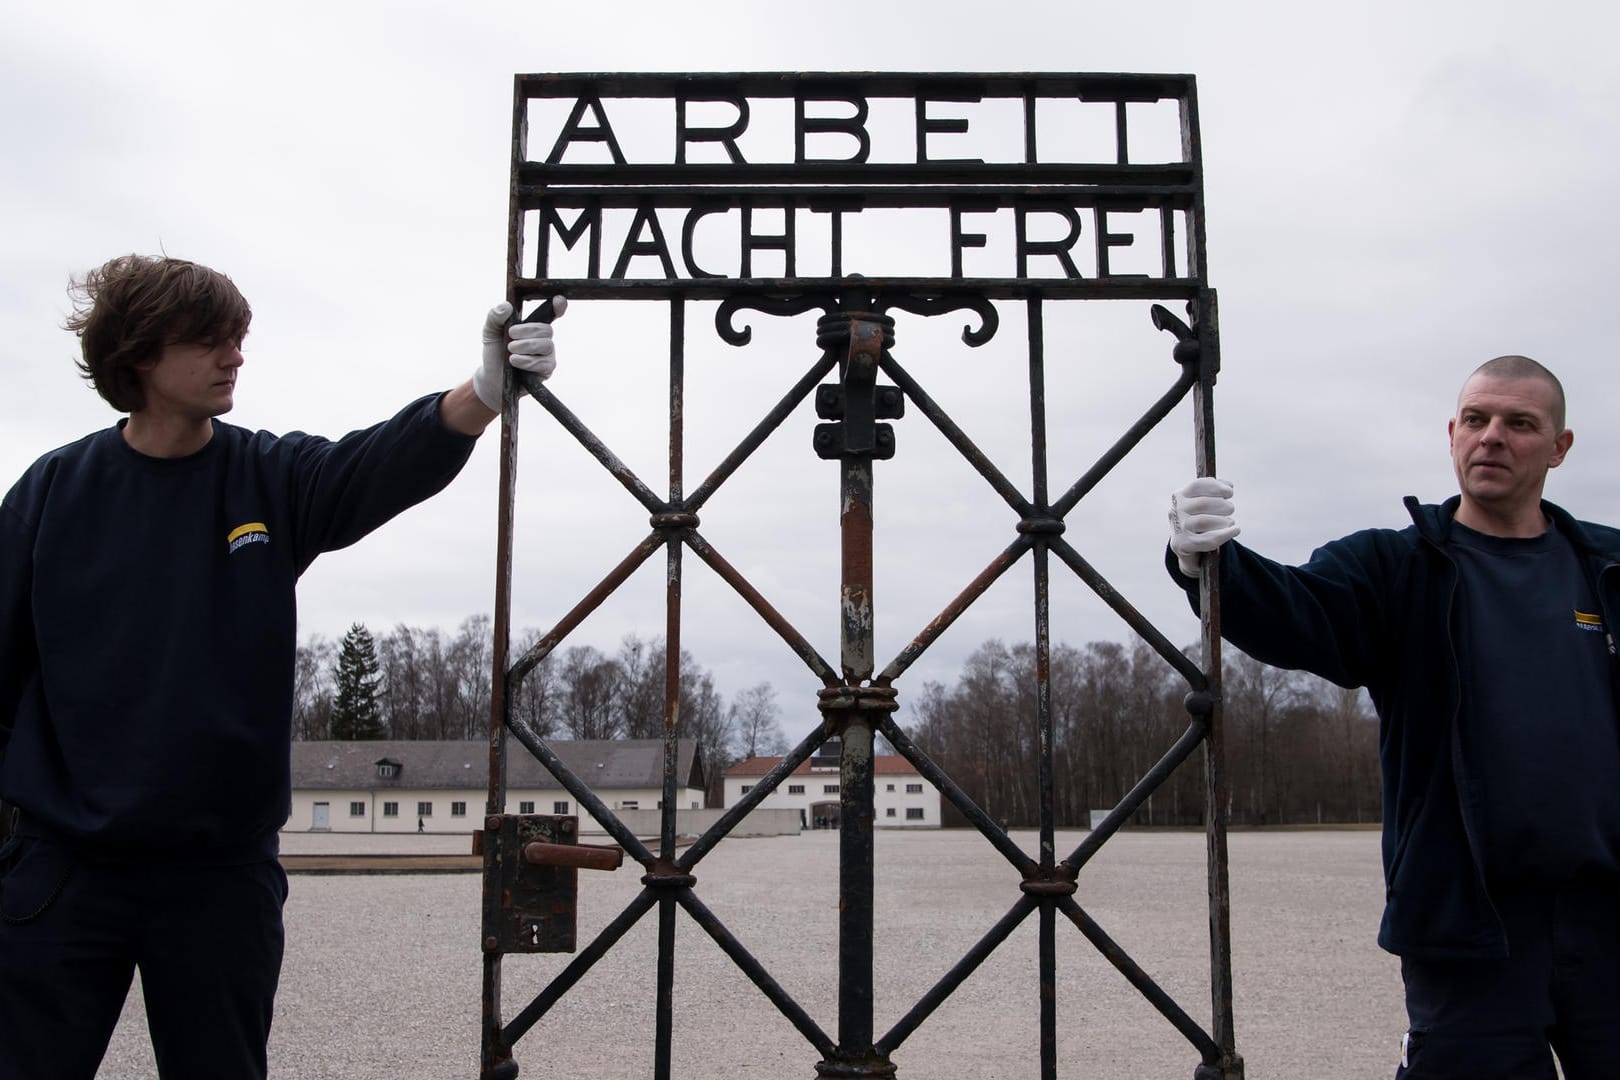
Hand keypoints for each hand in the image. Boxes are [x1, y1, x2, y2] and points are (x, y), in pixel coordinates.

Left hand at [472, 296, 566, 410]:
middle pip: (546, 329)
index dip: (558, 307)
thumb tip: (507, 306)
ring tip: (510, 350)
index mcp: (532, 326)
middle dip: (527, 331)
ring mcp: (547, 355)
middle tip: (510, 337)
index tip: (559, 300)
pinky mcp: (546, 370)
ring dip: (526, 346)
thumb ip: (494, 317)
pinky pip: (543, 363)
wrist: (492, 378)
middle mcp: (543, 339)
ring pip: (546, 345)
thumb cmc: (495, 353)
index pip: (550, 314)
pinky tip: (514, 361)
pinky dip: (527, 361)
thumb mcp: (490, 332)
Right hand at [1168, 477, 1239, 575]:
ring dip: (1223, 521)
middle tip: (1230, 509)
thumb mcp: (1201, 503)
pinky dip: (1224, 534)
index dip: (1216, 487)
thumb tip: (1228, 486)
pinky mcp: (1182, 544)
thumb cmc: (1198, 519)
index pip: (1197, 486)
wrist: (1185, 544)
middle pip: (1203, 503)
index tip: (1230, 492)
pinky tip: (1235, 530)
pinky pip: (1206, 540)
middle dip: (1222, 505)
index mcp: (1180, 496)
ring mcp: (1178, 528)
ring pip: (1203, 521)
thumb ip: (1214, 492)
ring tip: (1231, 522)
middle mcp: (1176, 510)